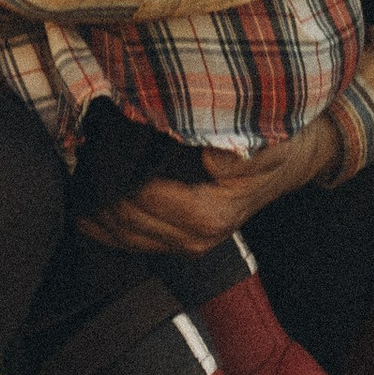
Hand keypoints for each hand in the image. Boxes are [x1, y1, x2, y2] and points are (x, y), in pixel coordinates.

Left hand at [75, 119, 336, 253]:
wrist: (294, 156)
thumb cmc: (273, 139)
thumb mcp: (256, 132)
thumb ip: (222, 142)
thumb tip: (193, 150)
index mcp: (207, 213)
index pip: (138, 197)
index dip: (114, 166)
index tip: (96, 135)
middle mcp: (194, 236)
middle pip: (122, 218)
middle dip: (98, 184)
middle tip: (79, 145)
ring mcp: (187, 242)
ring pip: (120, 233)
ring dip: (97, 202)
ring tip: (82, 166)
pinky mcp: (181, 239)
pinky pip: (131, 238)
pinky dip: (105, 221)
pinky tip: (93, 194)